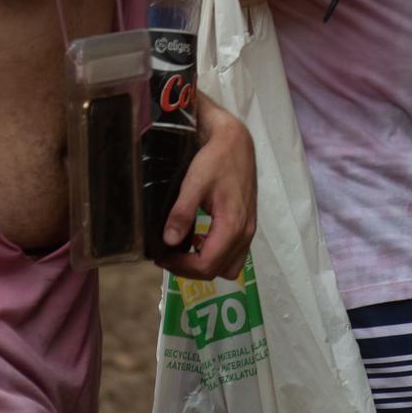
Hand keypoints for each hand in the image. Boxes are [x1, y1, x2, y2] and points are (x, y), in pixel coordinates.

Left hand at [159, 95, 255, 281]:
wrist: (238, 142)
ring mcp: (249, 230)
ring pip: (228, 266)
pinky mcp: (248, 224)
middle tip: (167, 255)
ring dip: (205, 265)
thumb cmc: (216, 159)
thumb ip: (182, 213)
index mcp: (232, 225)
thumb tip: (169, 242)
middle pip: (216, 270)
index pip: (206, 265)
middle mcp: (245, 233)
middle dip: (189, 268)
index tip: (162, 256)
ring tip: (184, 250)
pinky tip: (200, 240)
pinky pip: (234, 254)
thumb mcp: (194, 182)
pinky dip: (216, 255)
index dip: (181, 267)